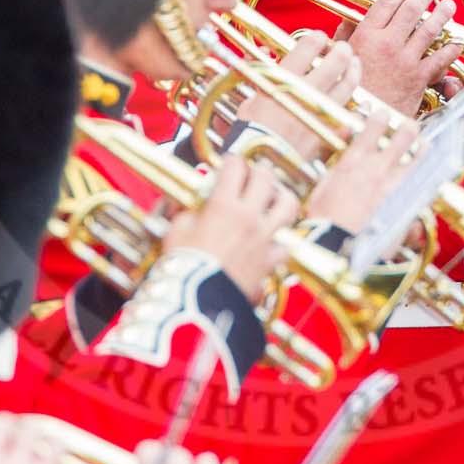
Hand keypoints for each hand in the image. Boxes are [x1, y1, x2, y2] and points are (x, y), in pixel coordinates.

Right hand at [163, 153, 299, 295]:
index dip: (231, 161)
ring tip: (271, 199)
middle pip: (266, 177)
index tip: (227, 166)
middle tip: (249, 178)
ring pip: (288, 204)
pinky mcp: (271, 260)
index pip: (235, 166)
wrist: (200, 302)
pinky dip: (284, 238)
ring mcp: (264, 238)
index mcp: (223, 205)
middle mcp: (249, 217)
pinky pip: (288, 244)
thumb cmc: (183, 268)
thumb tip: (190, 202)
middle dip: (257, 172)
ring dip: (281, 197)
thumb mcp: (176, 232)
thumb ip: (186, 211)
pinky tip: (275, 236)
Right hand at [235, 31, 358, 162]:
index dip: (316, 38)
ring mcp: (323, 110)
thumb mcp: (249, 99)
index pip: (309, 46)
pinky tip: (356, 99)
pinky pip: (351, 112)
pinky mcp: (332, 129)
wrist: (262, 165)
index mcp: (285, 79)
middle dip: (342, 49)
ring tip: (354, 65)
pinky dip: (356, 104)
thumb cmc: (251, 133)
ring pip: (349, 83)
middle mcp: (308, 91)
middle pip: (337, 60)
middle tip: (342, 48)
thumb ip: (259, 74)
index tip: (318, 38)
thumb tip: (263, 53)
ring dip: (354, 70)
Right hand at [306, 104, 419, 231]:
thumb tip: (344, 148)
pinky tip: (427, 177)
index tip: (379, 113)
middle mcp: (379, 169)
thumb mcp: (322, 186)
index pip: (373, 125)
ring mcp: (396, 186)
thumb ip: (336, 165)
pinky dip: (425, 178)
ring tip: (424, 146)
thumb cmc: (325, 221)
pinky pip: (423, 184)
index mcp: (354, 161)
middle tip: (407, 126)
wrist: (338, 249)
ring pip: (421, 156)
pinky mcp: (406, 204)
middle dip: (408, 126)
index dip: (378, 115)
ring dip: (422, 149)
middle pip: (405, 134)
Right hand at [336, 0, 459, 114]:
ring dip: (441, 15)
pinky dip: (451, 49)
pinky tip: (456, 42)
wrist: (360, 120)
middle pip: (410, 11)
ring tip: (448, 6)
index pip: (386, 4)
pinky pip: (440, 59)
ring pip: (429, 30)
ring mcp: (406, 60)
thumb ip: (343, 38)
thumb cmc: (347, 91)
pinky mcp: (419, 78)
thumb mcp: (338, 59)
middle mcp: (388, 44)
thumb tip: (347, 22)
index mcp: (366, 36)